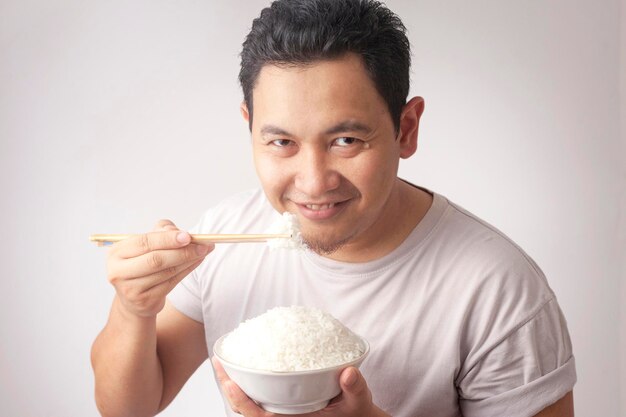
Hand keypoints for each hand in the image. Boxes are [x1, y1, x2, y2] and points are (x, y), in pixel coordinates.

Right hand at [106, 219, 212, 317]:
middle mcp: (119, 271)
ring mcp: (131, 289)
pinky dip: (187, 270)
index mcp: (116, 253)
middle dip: (182, 251)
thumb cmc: (142, 263)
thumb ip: (161, 231)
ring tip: (204, 251)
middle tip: (203, 245)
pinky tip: (197, 261)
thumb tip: (179, 232)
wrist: (134, 298)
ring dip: (189, 260)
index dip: (167, 239)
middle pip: (155, 259)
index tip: (188, 236)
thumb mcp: (146, 245)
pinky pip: (172, 283)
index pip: (144, 242)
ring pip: (166, 272)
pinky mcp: (145, 301)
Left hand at [212, 357, 388, 416]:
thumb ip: (355, 388)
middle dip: (229, 388)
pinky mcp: (287, 398)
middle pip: (247, 409)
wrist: (357, 415)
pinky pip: (261, 392)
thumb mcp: (359, 402)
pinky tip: (244, 361)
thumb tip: (348, 373)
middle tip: (219, 363)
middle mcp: (285, 416)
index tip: (230, 384)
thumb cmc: (355, 411)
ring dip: (234, 383)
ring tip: (223, 359)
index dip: (242, 403)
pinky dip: (250, 379)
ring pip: (251, 401)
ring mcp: (284, 408)